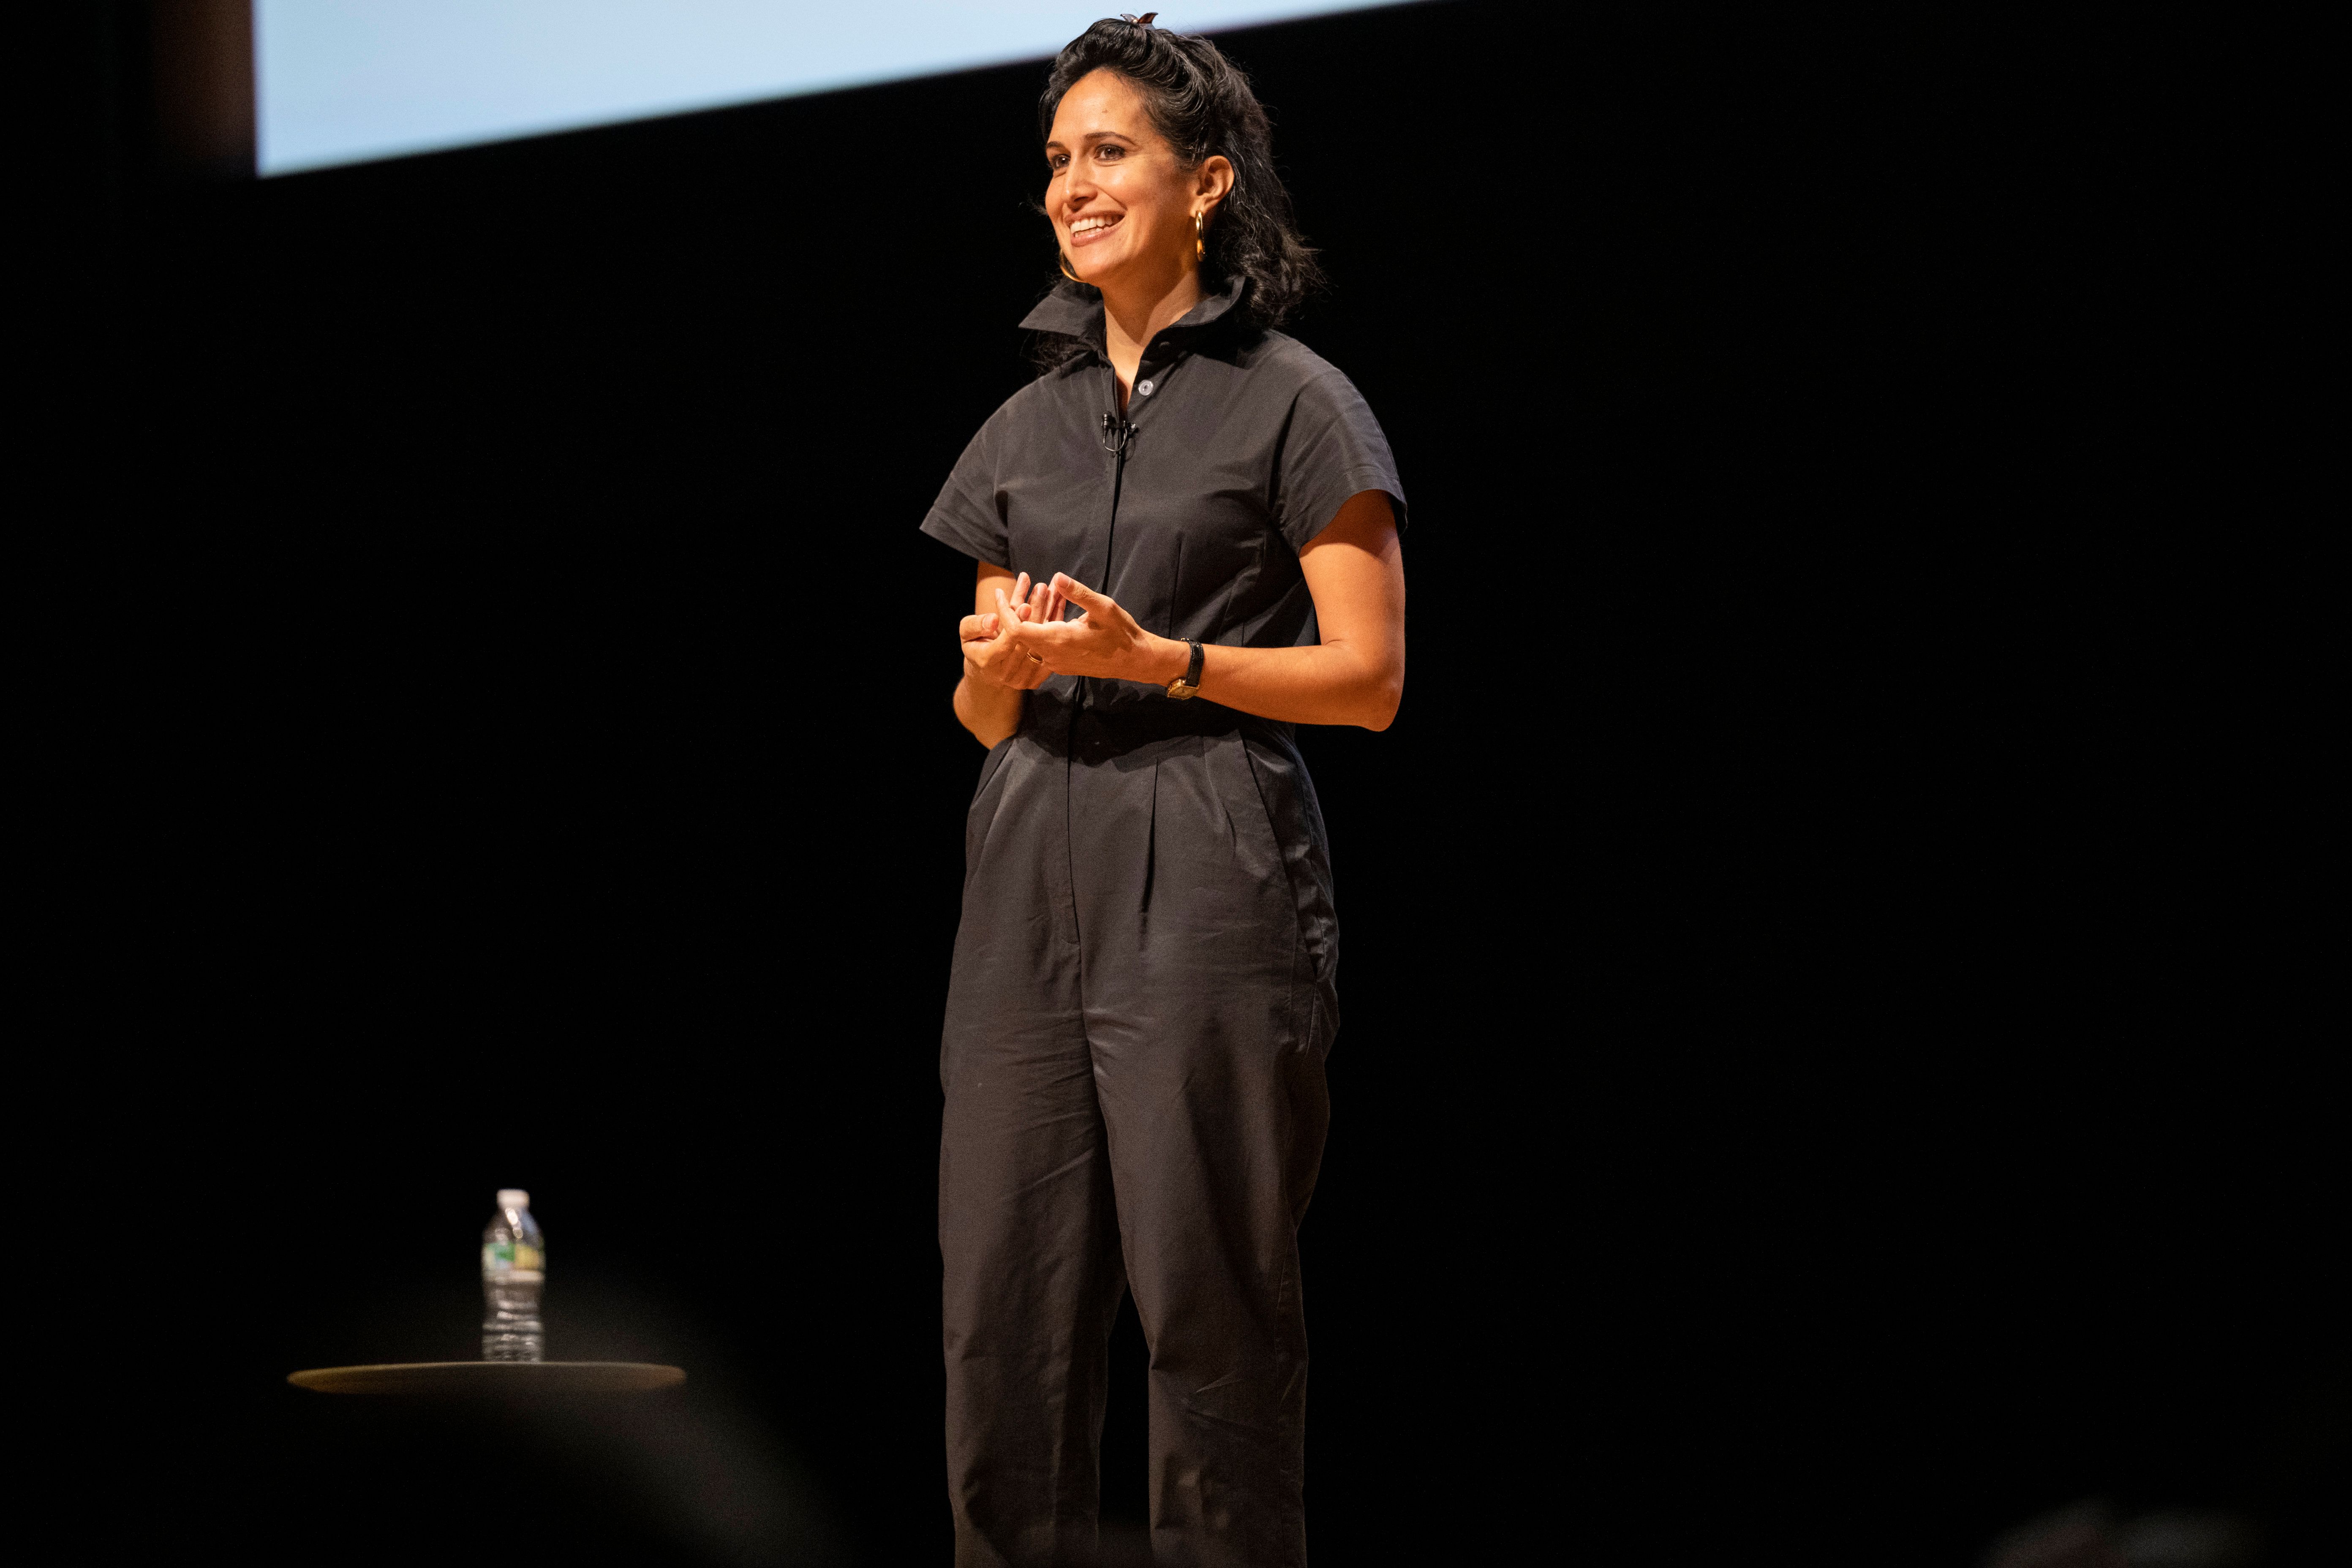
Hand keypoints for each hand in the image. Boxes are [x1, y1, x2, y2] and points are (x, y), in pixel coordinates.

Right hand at [960, 572, 1065, 690]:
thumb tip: (993, 619)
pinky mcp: (1036, 678)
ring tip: (1053, 591)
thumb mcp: (966, 633)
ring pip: (1041, 642)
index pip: (1006, 640)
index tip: (1025, 604)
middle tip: (1043, 588)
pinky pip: (1049, 648)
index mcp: (988, 661)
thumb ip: (975, 625)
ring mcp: (1023, 678)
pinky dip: (1055, 626)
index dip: (1016, 622)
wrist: (986, 672)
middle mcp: (1007, 673)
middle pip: (1027, 639)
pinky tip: (1059, 605)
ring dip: (1050, 614)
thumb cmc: (975, 645)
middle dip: (1036, 611)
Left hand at [1005, 574, 1186, 685]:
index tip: (1000, 592)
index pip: (1016, 629)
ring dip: (1029, 618)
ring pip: (1030, 641)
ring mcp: (1055, 663)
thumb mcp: (1103, 607)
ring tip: (1036, 594)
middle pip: (1019, 635)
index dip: (1004, 611)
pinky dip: (1040, 628)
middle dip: (1015, 610)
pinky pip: (1041, 647)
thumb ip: (1078, 593)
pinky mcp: (1061, 665)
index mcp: (1058, 640)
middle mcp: (1052, 656)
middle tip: (1018, 586)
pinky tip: (1051, 610)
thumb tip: (1056, 576)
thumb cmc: (1122, 633)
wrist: (1135, 661)